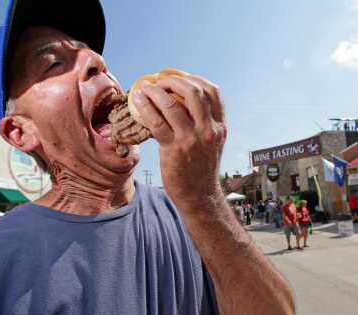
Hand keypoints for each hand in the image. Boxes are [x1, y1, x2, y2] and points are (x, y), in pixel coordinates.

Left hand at [133, 73, 225, 211]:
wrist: (199, 196)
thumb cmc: (200, 168)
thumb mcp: (211, 142)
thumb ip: (203, 123)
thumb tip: (179, 101)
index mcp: (219, 126)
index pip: (212, 91)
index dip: (193, 78)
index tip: (177, 77)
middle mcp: (208, 129)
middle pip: (193, 91)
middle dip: (173, 80)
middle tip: (159, 81)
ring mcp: (191, 139)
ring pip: (172, 104)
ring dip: (155, 91)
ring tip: (145, 88)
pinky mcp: (174, 149)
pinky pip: (156, 121)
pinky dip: (145, 106)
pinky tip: (138, 101)